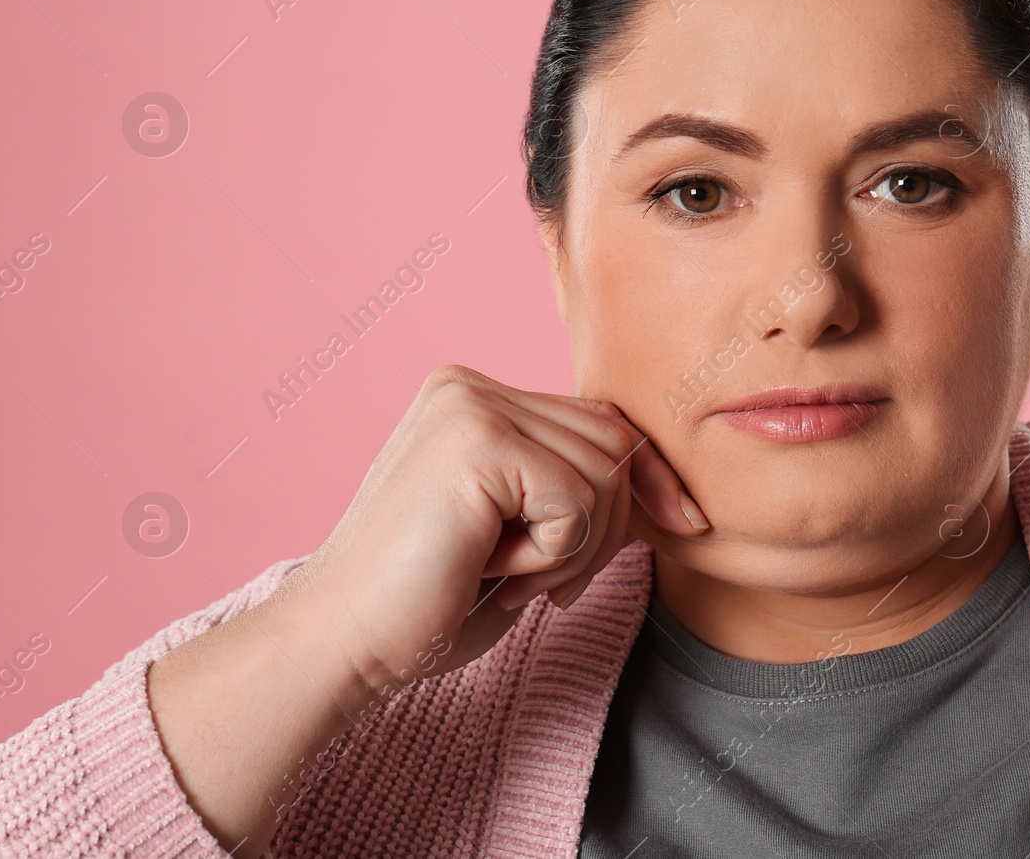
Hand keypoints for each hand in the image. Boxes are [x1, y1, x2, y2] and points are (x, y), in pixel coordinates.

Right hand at [284, 363, 709, 697]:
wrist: (342, 642)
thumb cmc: (428, 599)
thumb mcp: (518, 528)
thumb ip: (571, 484)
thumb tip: (662, 480)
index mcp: (475, 396)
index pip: (602, 420)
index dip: (651, 476)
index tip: (687, 521)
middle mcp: (471, 385)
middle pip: (614, 442)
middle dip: (605, 528)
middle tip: (540, 581)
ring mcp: (470, 406)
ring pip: (604, 473)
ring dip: (574, 548)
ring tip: (505, 574)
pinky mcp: (476, 441)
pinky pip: (576, 500)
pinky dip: (552, 554)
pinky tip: (490, 569)